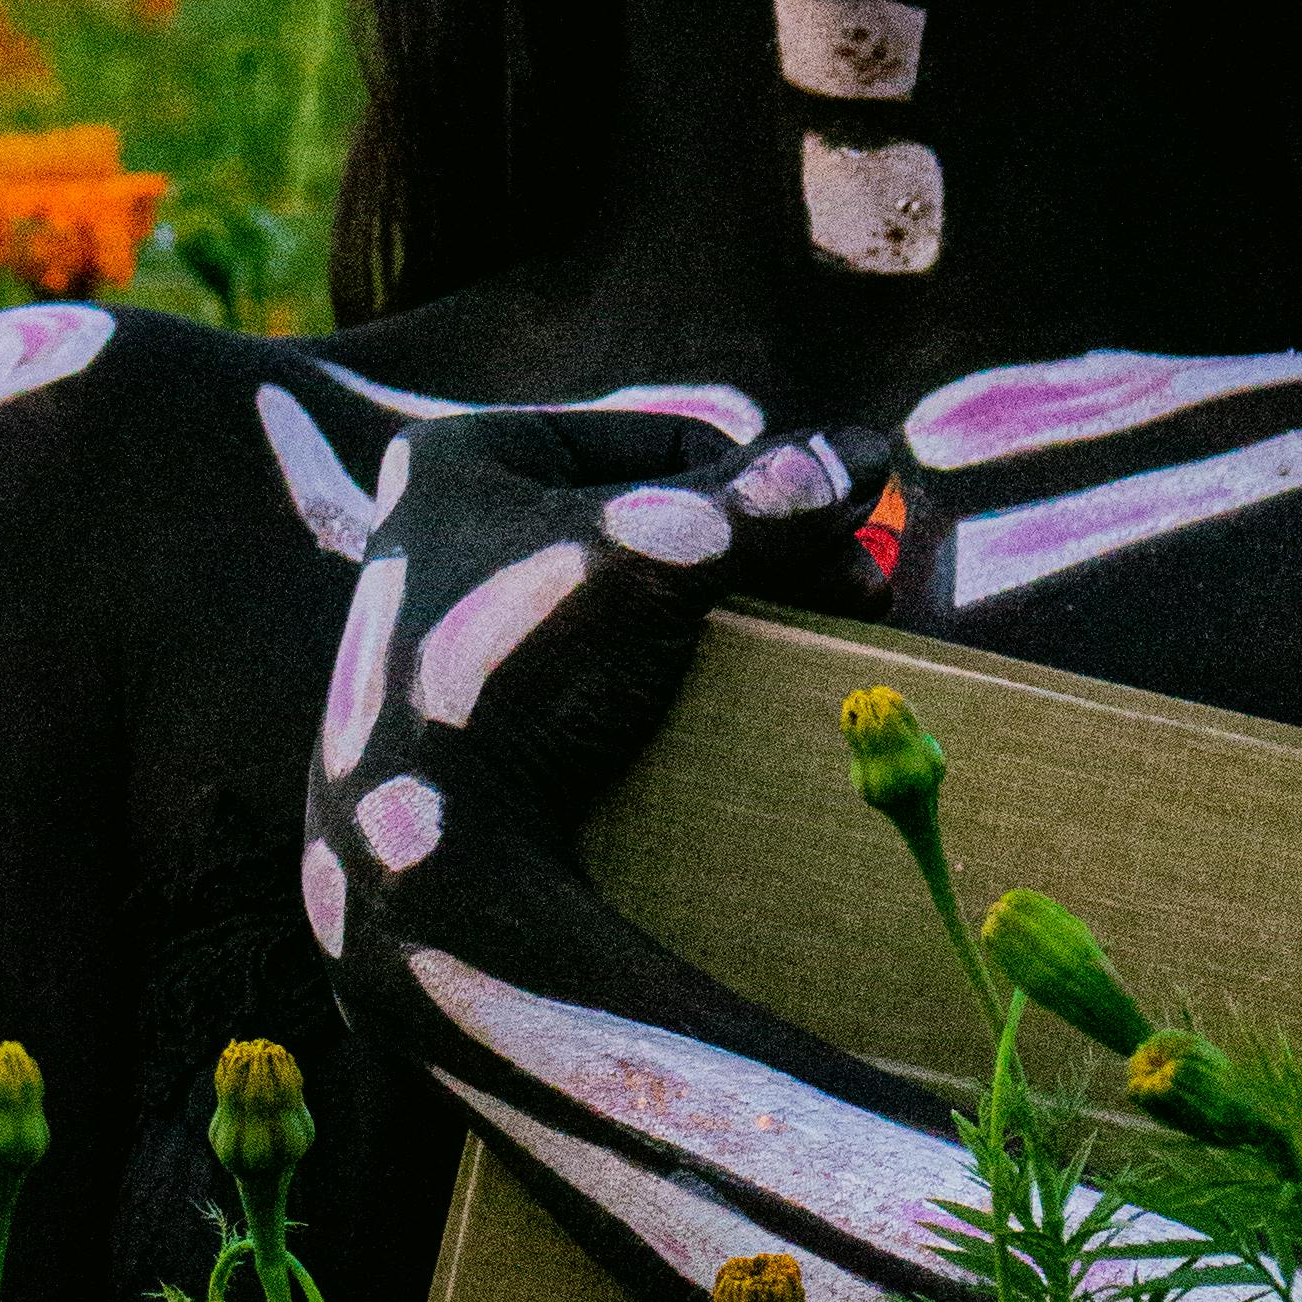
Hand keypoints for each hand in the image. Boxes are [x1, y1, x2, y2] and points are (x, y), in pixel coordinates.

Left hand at [300, 400, 871, 1017]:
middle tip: (851, 596)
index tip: (838, 547)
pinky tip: (723, 697)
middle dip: (759, 556)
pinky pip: (601, 662)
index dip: (764, 490)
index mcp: (465, 456)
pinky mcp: (476, 704)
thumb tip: (868, 453)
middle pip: (654, 517)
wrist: (432, 859)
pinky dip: (671, 669)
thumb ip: (766, 503)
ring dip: (725, 613)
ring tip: (801, 645)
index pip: (666, 442)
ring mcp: (459, 621)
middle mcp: (448, 525)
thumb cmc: (524, 673)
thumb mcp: (659, 561)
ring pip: (635, 593)